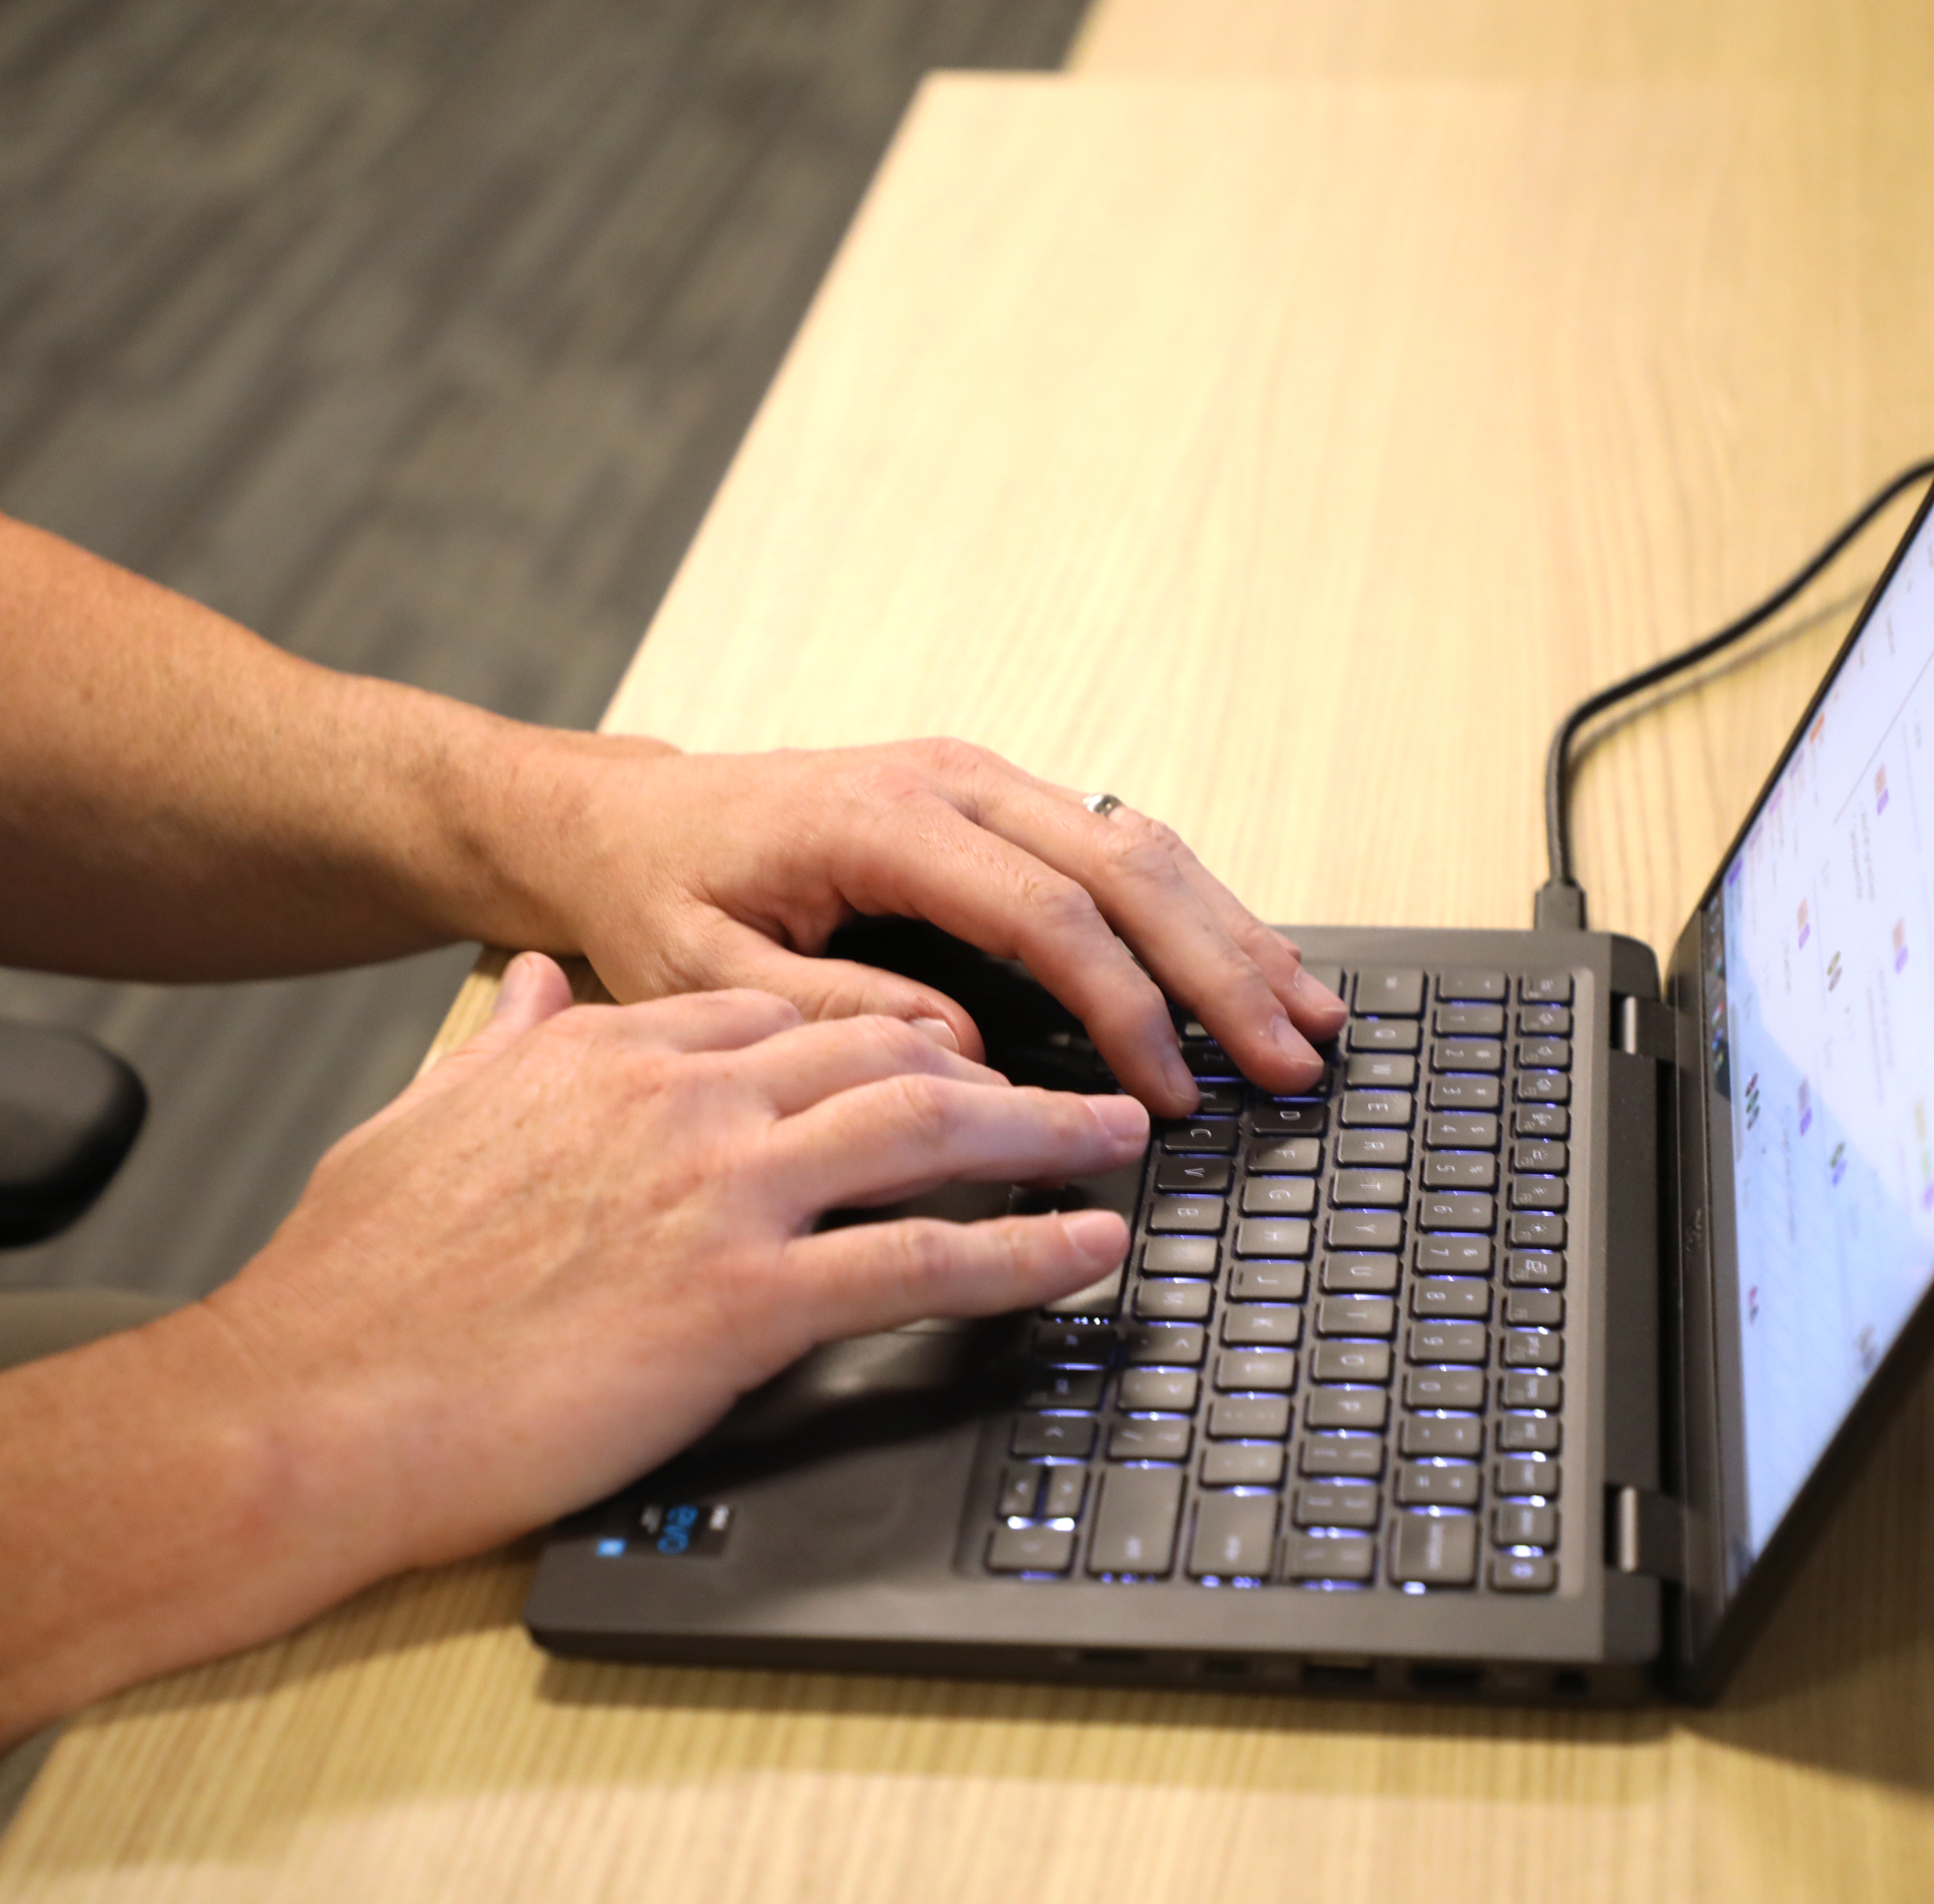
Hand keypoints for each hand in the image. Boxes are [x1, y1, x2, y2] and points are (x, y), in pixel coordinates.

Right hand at [197, 953, 1147, 1577]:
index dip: (885, 1022)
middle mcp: (679, 1100)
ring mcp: (717, 1194)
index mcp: (606, 1053)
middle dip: (994, 1058)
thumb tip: (522, 985)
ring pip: (925, 1131)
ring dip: (1044, 1133)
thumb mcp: (420, 1116)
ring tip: (1123, 1135)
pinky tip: (1087, 1254)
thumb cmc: (354, 1282)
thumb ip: (494, 1044)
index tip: (947, 1042)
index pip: (784, 1010)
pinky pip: (919, 1262)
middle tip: (1074, 1071)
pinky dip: (1023, 1255)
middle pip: (882, 1046)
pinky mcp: (739, 1300)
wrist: (311, 1398)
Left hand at [519, 736, 1345, 1110]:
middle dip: (1220, 970)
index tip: (1170, 1093)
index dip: (1124, 1007)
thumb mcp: (702, 973)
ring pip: (1143, 849)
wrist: (624, 818)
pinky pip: (1120, 850)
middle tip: (1292, 1058)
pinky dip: (1196, 912)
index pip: (1046, 914)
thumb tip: (960, 1052)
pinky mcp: (996, 804)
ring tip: (1309, 1014)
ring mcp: (983, 783)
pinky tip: (1248, 964)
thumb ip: (827, 1011)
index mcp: (884, 817)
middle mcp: (951, 780)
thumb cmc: (658, 893)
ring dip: (1232, 933)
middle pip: (1127, 869)